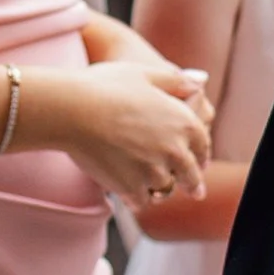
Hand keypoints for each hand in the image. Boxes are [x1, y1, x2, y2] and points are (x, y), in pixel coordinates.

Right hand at [41, 54, 211, 202]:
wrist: (71, 110)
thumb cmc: (104, 87)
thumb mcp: (144, 73)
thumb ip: (174, 81)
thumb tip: (197, 84)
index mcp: (184, 122)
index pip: (202, 146)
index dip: (201, 155)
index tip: (199, 164)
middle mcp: (175, 150)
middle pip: (191, 176)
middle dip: (193, 184)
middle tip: (195, 192)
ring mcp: (154, 172)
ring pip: (164, 189)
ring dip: (158, 187)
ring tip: (149, 185)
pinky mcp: (131, 188)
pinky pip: (141, 201)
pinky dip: (136, 199)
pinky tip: (130, 195)